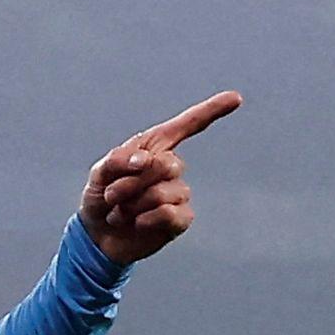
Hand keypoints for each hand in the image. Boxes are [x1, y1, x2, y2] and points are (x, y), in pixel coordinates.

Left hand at [78, 92, 241, 263]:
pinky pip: (169, 214)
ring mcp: (179, 193)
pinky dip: (146, 220)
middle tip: (111, 195)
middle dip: (130, 182)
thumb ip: (118, 160)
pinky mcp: (181, 218)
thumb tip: (145, 160)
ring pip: (163, 193)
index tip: (236, 98)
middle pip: (166, 165)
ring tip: (119, 211)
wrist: (98, 235)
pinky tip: (136, 223)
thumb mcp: (99, 173)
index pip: (186, 126)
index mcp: (154, 148)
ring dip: (132, 204)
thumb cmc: (101, 197)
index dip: (211, 111)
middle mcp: (171, 167)